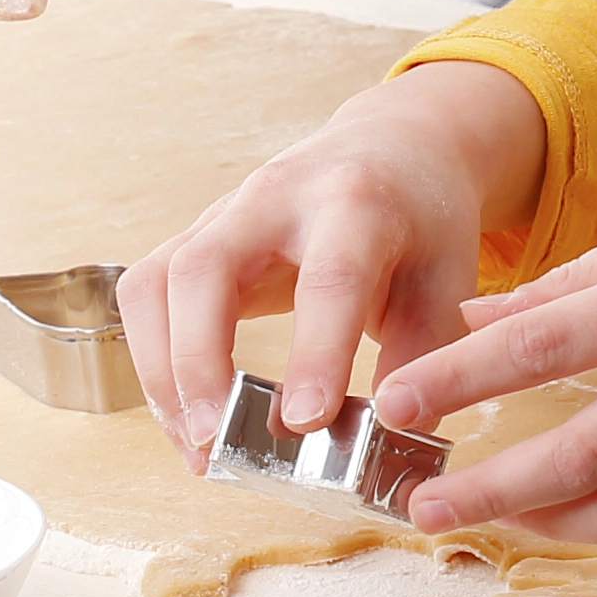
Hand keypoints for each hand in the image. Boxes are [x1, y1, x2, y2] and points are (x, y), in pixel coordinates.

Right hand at [120, 65, 548, 462]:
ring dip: (164, 370)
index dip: (314, 352)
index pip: (328, 278)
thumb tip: (386, 448)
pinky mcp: (196, 235)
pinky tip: (186, 416)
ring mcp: (226, 212)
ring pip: (160, 280)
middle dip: (198, 360)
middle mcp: (278, 197)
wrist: (393, 147)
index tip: (303, 422)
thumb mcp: (448, 285)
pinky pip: (148, 292)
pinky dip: (153, 360)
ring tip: (197, 446)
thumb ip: (421, 365)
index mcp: (358, 204)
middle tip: (213, 441)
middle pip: (207, 267)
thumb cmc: (422, 226)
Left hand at [362, 176, 596, 547]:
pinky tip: (572, 518)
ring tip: (489, 515)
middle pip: (576, 452)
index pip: (541, 345)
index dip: (459, 379)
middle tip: (420, 504)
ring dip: (543, 524)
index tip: (396, 404)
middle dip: (485, 488)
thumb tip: (473, 316)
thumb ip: (574, 283)